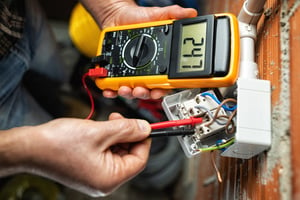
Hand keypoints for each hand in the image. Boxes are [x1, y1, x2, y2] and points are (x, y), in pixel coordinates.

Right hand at [1, 113, 150, 196]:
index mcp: (109, 178)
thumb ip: (126, 129)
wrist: (29, 147)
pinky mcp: (88, 168)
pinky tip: (98, 129)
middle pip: (129, 156)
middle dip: (127, 135)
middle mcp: (104, 181)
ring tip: (106, 122)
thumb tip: (145, 128)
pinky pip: (105, 154)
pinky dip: (106, 140)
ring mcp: (95, 176)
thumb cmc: (58, 144)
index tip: (144, 126)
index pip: (140, 159)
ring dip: (116, 135)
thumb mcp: (99, 131)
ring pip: (117, 153)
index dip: (144, 140)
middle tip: (120, 119)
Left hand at [80, 0, 197, 98]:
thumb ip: (174, 14)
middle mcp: (146, 70)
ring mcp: (131, 73)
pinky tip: (109, 89)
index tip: (158, 91)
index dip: (162, 89)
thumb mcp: (158, 15)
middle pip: (148, 90)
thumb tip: (190, 14)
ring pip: (132, 90)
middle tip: (140, 90)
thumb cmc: (138, 18)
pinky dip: (111, 90)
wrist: (118, 16)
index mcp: (159, 62)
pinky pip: (114, 85)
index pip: (164, 81)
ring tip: (125, 88)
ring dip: (128, 93)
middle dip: (144, 93)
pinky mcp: (117, 72)